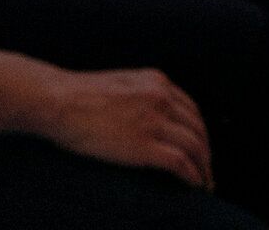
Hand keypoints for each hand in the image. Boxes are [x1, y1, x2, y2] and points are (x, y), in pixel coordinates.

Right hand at [44, 67, 212, 188]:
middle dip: (206, 151)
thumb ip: (141, 95)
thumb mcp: (121, 84)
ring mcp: (154, 120)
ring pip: (195, 146)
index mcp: (156, 81)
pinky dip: (193, 175)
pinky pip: (180, 162)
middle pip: (198, 128)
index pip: (191, 109)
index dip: (200, 131)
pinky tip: (195, 186)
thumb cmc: (80, 96)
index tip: (200, 148)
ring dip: (204, 168)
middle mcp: (161, 97)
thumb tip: (148, 116)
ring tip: (205, 184)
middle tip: (207, 170)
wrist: (61, 101)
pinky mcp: (144, 144)